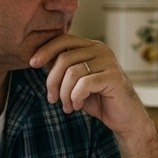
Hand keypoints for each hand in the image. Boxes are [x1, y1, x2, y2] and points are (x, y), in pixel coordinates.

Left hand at [29, 34, 150, 135]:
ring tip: (67, 106)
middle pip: (64, 58)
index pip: (64, 39)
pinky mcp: (113, 77)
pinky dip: (75, 98)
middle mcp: (101, 50)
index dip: (45, 50)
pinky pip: (84, 84)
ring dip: (64, 94)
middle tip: (52, 99)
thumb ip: (63, 69)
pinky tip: (76, 106)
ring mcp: (109, 62)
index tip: (32, 64)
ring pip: (72, 73)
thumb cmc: (99, 99)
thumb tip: (39, 59)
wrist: (124, 118)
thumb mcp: (76, 83)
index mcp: (92, 47)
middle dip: (52, 81)